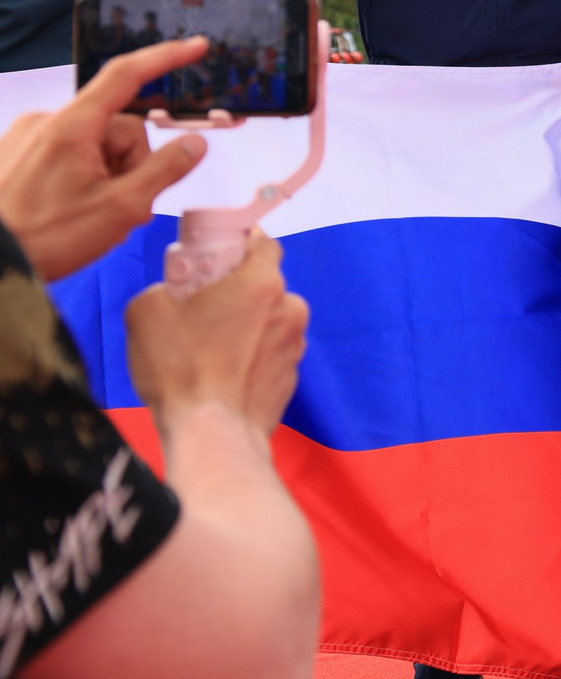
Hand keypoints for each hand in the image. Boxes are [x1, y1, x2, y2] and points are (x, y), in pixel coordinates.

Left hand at [0, 39, 211, 280]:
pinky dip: (82, 176)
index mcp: (73, 126)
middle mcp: (47, 122)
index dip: (165, 58)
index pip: (126, 76)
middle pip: (117, 126)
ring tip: (95, 212)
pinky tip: (74, 208)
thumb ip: (164, 170)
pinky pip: (67, 153)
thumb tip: (194, 143)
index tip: (195, 47)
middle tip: (126, 203)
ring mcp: (28, 138)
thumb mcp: (120, 208)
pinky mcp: (16, 155)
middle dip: (132, 162)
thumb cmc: (45, 237)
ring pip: (93, 143)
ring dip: (108, 174)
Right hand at [125, 236, 308, 442]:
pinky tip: (221, 377)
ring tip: (207, 352)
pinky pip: (268, 355)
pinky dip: (249, 359)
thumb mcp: (147, 311)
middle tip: (200, 310)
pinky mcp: (292, 378)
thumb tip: (174, 293)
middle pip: (263, 287)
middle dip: (235, 293)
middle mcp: (290, 308)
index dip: (238, 244)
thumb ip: (165, 288)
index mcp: (263, 282)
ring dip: (244, 328)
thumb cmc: (180, 366)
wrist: (211, 434)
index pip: (263, 244)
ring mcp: (296, 346)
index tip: (215, 255)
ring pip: (267, 322)